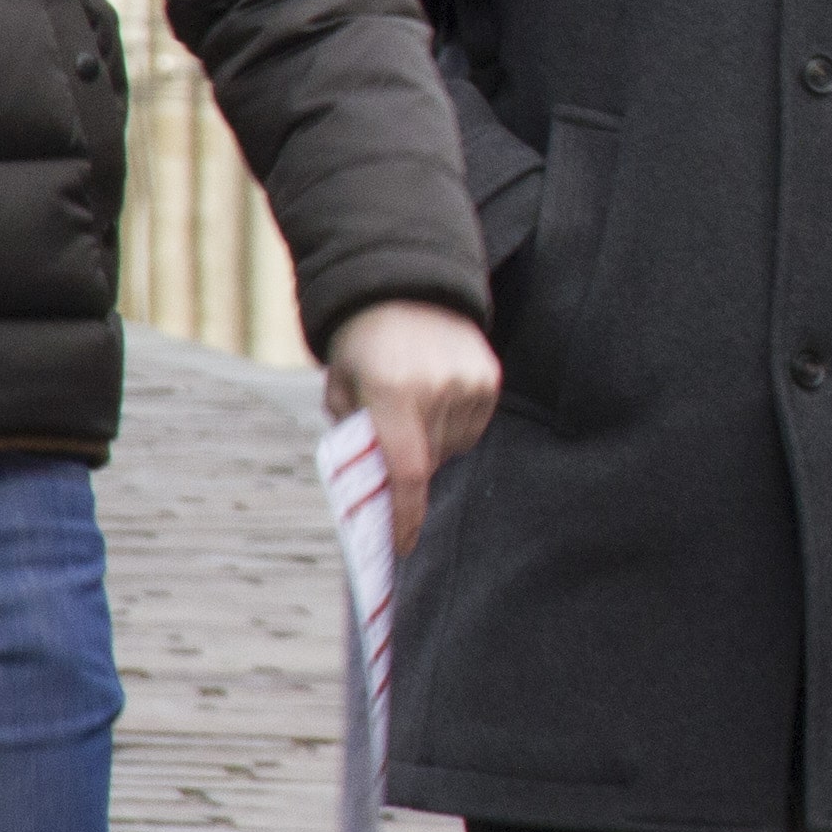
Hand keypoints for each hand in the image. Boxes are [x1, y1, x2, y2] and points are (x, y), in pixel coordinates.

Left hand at [324, 297, 501, 554]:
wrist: (402, 285)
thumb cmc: (361, 344)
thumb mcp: (342, 389)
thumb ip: (357, 437)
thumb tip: (376, 488)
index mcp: (392, 392)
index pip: (405, 471)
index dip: (405, 516)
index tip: (402, 546)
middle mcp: (436, 389)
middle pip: (428, 463)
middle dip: (408, 469)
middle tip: (391, 452)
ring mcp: (468, 382)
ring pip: (452, 448)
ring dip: (432, 445)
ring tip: (412, 408)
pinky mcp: (489, 377)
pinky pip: (472, 427)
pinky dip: (453, 426)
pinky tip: (435, 398)